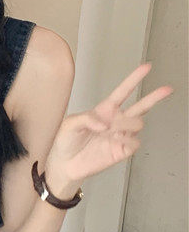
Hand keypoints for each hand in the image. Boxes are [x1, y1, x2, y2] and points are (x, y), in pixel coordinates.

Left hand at [45, 63, 173, 187]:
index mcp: (104, 110)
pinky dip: (127, 140)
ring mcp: (120, 135)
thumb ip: (86, 118)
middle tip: (166, 89)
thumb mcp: (69, 124)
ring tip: (112, 129)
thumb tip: (105, 124)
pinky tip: (116, 140)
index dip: (134, 79)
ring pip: (138, 123)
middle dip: (154, 97)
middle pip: (141, 106)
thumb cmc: (65, 141)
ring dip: (127, 124)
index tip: (146, 67)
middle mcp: (115, 121)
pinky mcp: (121, 150)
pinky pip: (134, 142)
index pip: (123, 91)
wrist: (64, 164)